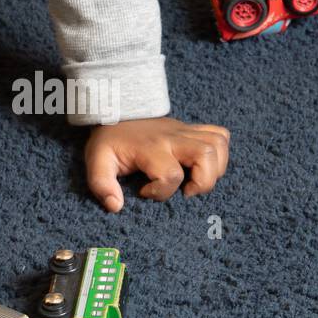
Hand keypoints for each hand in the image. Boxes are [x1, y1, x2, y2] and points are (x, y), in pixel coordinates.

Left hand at [85, 117, 229, 211]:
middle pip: (206, 154)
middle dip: (203, 182)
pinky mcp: (191, 129)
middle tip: (185, 192)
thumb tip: (116, 206)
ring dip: (215, 169)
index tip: (144, 191)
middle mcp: (173, 137)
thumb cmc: (109, 141)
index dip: (160, 192)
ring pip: (218, 144)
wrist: (115, 110)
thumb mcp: (97, 161)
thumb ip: (101, 184)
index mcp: (150, 148)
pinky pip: (219, 135)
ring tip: (196, 181)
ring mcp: (185, 131)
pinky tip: (204, 166)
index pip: (170, 174)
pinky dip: (220, 153)